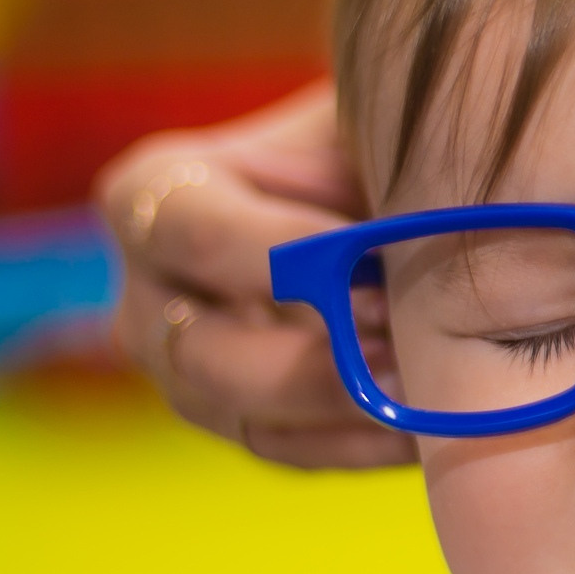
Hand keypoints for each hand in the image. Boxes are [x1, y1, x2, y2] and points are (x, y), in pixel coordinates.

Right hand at [96, 83, 414, 467]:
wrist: (389, 192)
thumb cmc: (366, 138)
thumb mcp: (359, 121)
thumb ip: (357, 154)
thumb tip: (394, 217)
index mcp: (152, 195)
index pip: (195, 233)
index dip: (284, 259)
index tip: (378, 274)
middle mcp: (147, 291)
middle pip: (201, 352)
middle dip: (314, 360)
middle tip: (406, 349)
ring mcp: (185, 369)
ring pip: (245, 416)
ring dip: (342, 409)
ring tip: (427, 388)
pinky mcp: (243, 419)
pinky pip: (291, 452)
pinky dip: (361, 443)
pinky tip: (426, 426)